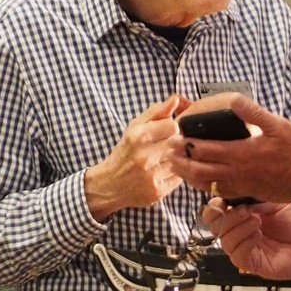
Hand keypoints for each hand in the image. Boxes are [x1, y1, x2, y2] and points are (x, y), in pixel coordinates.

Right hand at [84, 95, 190, 220]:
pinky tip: (164, 172)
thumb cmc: (125, 152)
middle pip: (179, 143)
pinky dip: (176, 173)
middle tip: (169, 146)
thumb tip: (176, 99)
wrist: (109, 185)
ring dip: (178, 159)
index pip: (173, 126)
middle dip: (177, 143)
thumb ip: (156, 112)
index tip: (169, 131)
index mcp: (138, 137)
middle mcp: (144, 157)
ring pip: (181, 160)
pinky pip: (179, 177)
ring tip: (165, 159)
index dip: (174, 127)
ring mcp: (152, 176)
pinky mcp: (158, 191)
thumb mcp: (134, 128)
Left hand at [171, 93, 290, 204]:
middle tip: (168, 152)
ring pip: (205, 183)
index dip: (187, 143)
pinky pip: (217, 193)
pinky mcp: (244, 193)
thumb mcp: (277, 125)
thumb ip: (252, 113)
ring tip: (176, 167)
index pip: (205, 148)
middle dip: (180, 159)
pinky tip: (198, 180)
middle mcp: (236, 171)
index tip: (175, 136)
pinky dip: (203, 186)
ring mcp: (239, 185)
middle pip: (199, 168)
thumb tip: (231, 99)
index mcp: (241, 152)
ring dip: (187, 175)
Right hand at [205, 200, 290, 280]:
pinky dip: (246, 243)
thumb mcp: (275, 203)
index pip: (215, 213)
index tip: (222, 201)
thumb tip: (236, 196)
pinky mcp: (250, 264)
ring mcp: (243, 249)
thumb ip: (255, 199)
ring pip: (225, 241)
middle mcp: (238, 234)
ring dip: (240, 229)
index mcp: (240, 217)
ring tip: (258, 222)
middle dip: (227, 217)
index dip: (214, 207)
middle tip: (246, 211)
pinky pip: (237, 255)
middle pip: (214, 227)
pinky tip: (259, 236)